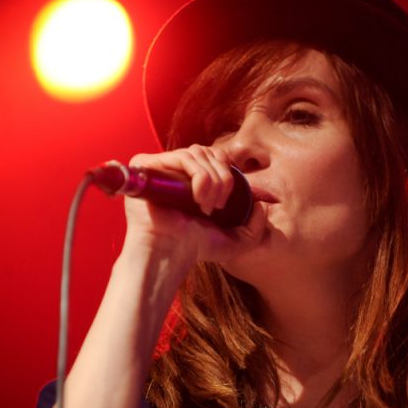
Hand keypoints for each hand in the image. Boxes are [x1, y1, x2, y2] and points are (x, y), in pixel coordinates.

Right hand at [120, 145, 266, 264]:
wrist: (170, 254)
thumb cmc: (195, 248)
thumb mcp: (235, 241)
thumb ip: (255, 226)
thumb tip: (261, 204)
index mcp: (192, 178)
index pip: (216, 156)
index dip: (228, 173)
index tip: (226, 202)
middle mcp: (175, 169)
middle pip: (210, 152)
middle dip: (223, 178)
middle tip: (218, 206)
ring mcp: (160, 166)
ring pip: (198, 153)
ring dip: (211, 180)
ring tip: (206, 206)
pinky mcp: (146, 165)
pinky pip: (182, 156)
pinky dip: (199, 176)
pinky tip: (197, 198)